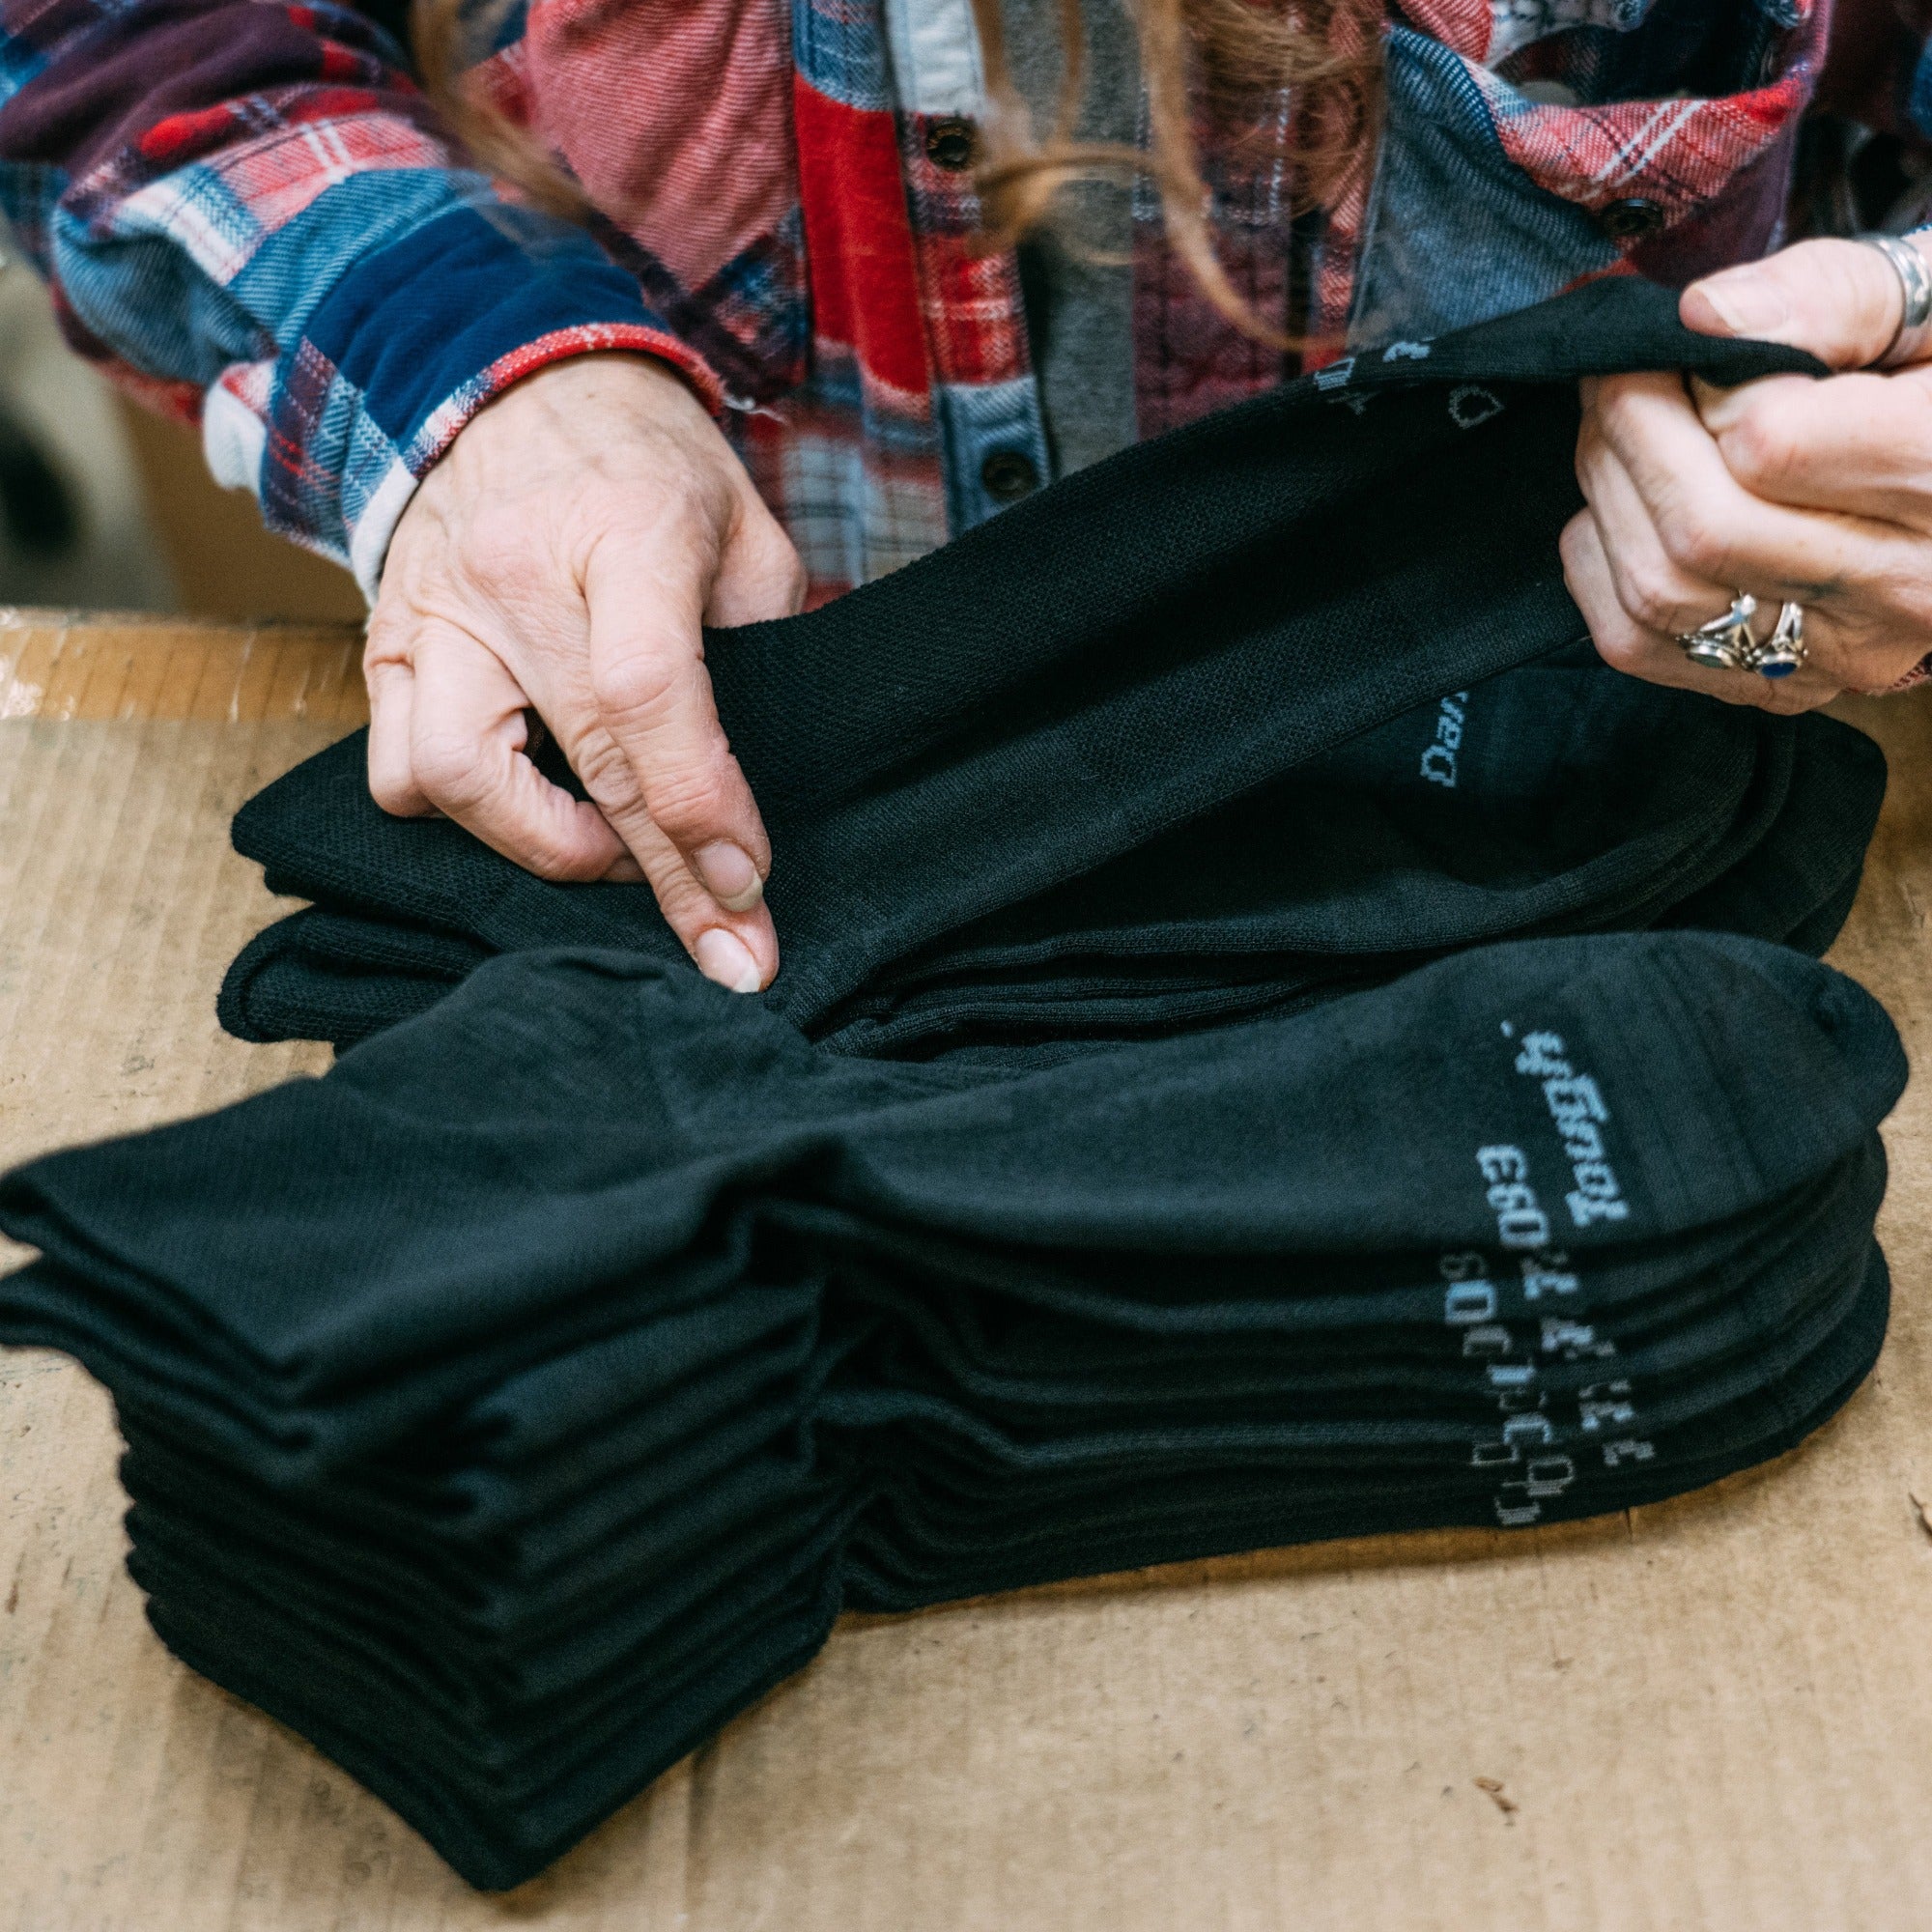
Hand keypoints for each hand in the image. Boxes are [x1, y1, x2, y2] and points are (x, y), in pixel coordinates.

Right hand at [365, 353, 804, 991]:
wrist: (507, 375)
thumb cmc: (647, 463)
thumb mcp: (743, 529)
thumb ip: (762, 646)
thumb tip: (757, 790)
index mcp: (622, 532)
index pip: (648, 693)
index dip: (699, 808)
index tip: (747, 889)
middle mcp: (512, 577)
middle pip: (580, 763)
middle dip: (662, 883)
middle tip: (727, 953)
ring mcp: (435, 612)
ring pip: (451, 780)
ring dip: (542, 845)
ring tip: (611, 843)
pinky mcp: (386, 641)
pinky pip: (397, 767)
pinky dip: (463, 811)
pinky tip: (529, 801)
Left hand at [1562, 234, 1931, 711]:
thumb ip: (1834, 296)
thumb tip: (1703, 317)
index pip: (1773, 445)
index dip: (1705, 386)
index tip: (1691, 344)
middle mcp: (1904, 585)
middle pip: (1703, 528)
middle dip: (1629, 435)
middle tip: (1616, 374)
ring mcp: (1839, 651)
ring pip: (1660, 591)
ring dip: (1606, 494)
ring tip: (1616, 429)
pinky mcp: (1782, 686)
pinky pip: (1639, 643)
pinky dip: (1599, 567)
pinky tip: (1624, 509)